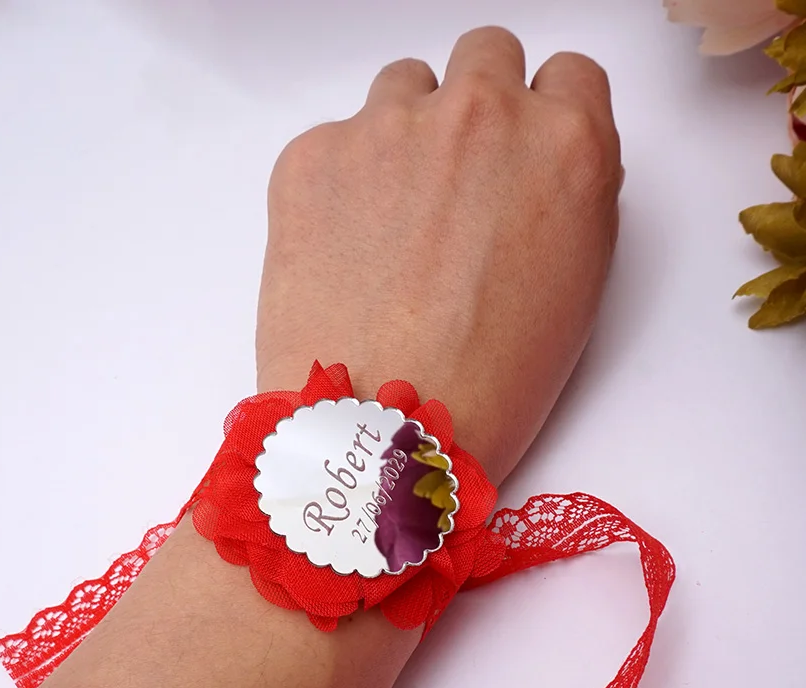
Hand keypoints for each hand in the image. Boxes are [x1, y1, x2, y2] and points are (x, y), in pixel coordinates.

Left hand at [256, 26, 620, 483]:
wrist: (383, 435)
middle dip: (474, 109)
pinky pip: (333, 142)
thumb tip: (534, 170)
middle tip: (450, 186)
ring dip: (403, 140)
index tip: (517, 157)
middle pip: (484, 55)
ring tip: (387, 231)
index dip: (542, 118)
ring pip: (403, 89)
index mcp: (567, 147)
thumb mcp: (572, 290)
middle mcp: (484, 115)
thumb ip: (564, 199)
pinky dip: (338, 186)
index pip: (567, 75)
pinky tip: (339, 257)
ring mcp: (390, 127)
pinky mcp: (311, 155)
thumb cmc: (487, 387)